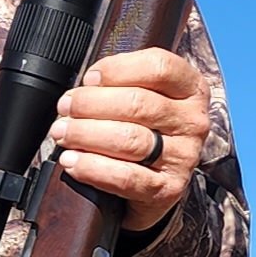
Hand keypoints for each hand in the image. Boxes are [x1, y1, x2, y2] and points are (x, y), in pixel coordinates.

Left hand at [54, 49, 205, 229]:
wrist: (154, 182)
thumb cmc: (143, 130)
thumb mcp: (144, 96)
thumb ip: (122, 83)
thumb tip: (87, 85)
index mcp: (190, 89)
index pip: (159, 67)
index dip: (118, 69)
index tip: (90, 78)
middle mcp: (192, 121)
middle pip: (138, 103)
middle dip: (91, 104)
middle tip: (65, 108)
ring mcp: (184, 157)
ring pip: (129, 139)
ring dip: (86, 134)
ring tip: (62, 133)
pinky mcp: (168, 188)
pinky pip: (126, 177)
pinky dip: (93, 168)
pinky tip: (73, 161)